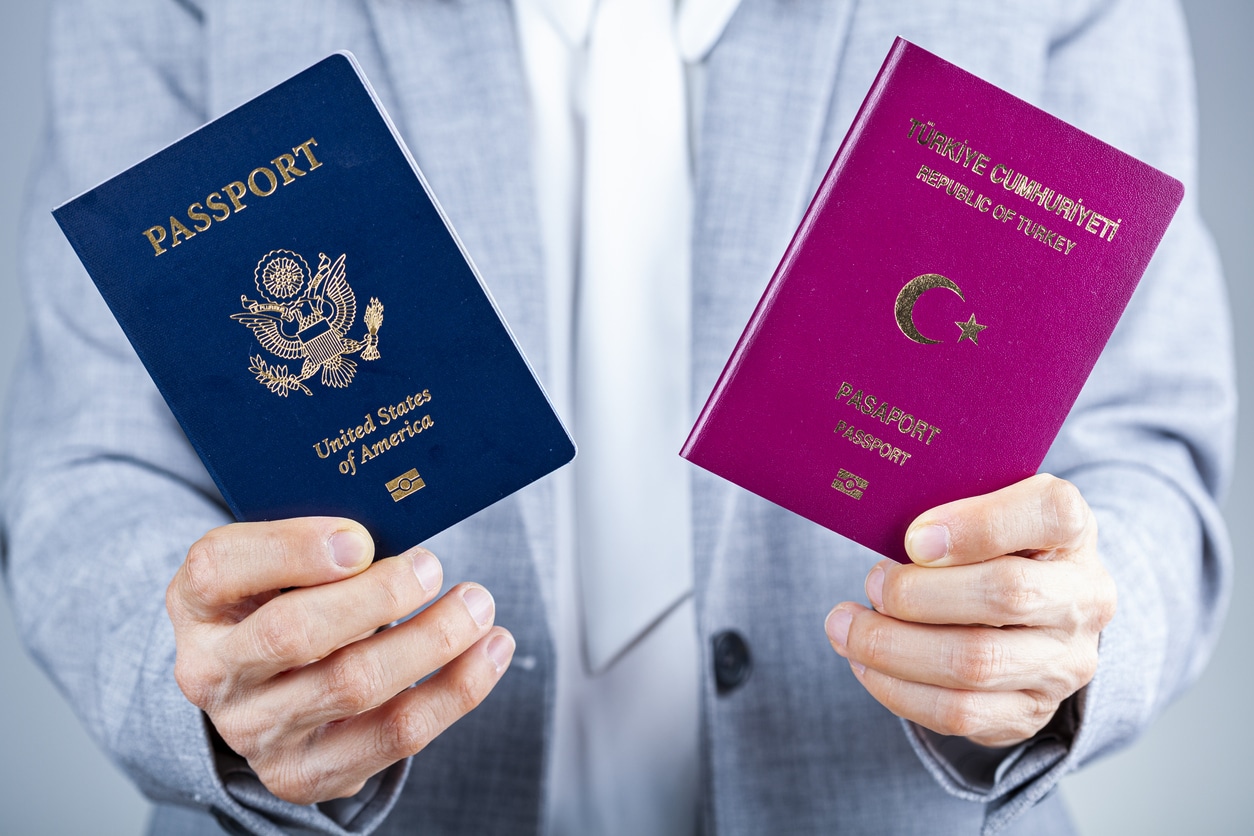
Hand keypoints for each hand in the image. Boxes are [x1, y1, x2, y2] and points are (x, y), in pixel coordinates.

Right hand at [166, 517, 513, 803]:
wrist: (260, 692)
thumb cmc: (281, 600)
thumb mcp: (274, 562)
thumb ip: (313, 540)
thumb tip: (392, 523)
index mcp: (196, 602)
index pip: (221, 567)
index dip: (294, 548)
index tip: (362, 537)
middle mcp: (213, 672)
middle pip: (295, 632)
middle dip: (380, 595)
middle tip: (433, 566)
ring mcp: (257, 731)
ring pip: (355, 685)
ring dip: (432, 640)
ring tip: (477, 605)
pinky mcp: (308, 772)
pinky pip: (395, 734)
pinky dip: (456, 689)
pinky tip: (490, 650)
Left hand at [825, 474, 1116, 747]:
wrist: (1032, 610)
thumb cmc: (990, 546)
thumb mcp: (984, 507)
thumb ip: (947, 506)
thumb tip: (881, 527)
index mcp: (1074, 530)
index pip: (1049, 512)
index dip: (978, 524)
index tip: (914, 539)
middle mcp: (1083, 598)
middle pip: (1004, 594)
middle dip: (916, 593)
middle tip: (870, 584)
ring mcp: (1064, 662)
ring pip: (974, 663)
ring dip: (892, 647)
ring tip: (847, 628)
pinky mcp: (1032, 711)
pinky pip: (959, 713)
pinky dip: (898, 689)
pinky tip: (865, 665)